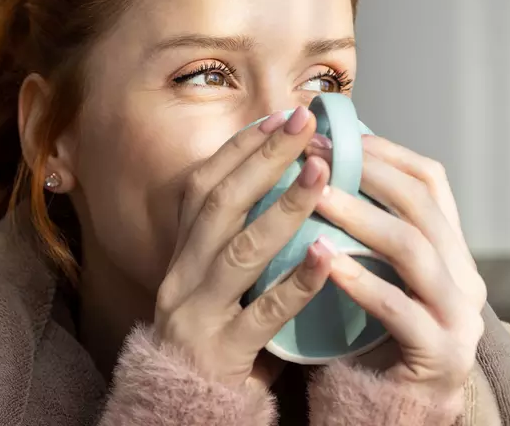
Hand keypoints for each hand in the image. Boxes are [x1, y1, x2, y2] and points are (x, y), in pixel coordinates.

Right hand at [154, 106, 333, 388]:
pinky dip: (296, 282)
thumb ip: (241, 235)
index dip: (239, 147)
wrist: (186, 406)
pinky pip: (262, 314)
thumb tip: (287, 174)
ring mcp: (198, 315)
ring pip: (239, 252)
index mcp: (181, 253)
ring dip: (283, 208)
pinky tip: (328, 256)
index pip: (203, 185)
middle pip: (219, 204)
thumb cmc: (219, 335)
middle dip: (263, 158)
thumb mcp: (217, 279)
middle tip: (305, 123)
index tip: (279, 113)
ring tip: (322, 174)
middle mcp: (182, 276)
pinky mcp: (222, 353)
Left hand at [307, 134, 486, 421]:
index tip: (335, 135)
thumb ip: (364, 232)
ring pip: (414, 251)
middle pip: (423, 208)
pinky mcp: (439, 355)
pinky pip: (398, 309)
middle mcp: (465, 279)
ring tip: (314, 199)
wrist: (389, 416)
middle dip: (369, 175)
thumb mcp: (375, 277)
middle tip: (316, 157)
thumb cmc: (369, 342)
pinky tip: (324, 261)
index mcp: (453, 253)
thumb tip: (321, 165)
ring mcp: (458, 318)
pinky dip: (361, 281)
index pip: (431, 183)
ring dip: (360, 219)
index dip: (386, 153)